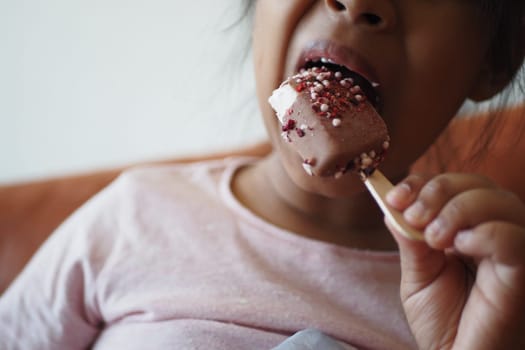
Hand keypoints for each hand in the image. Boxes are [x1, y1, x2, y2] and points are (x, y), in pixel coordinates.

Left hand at [385, 173, 524, 349]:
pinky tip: (459, 248)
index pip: (454, 187)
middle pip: (478, 184)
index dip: (423, 183)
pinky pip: (513, 237)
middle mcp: (496, 234)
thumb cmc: (443, 324)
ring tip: (433, 238)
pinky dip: (482, 233)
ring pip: (500, 200)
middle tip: (412, 215)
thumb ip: (410, 240)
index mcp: (469, 231)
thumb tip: (392, 204)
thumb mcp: (418, 276)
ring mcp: (514, 251)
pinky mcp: (523, 271)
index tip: (394, 197)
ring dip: (456, 209)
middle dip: (438, 191)